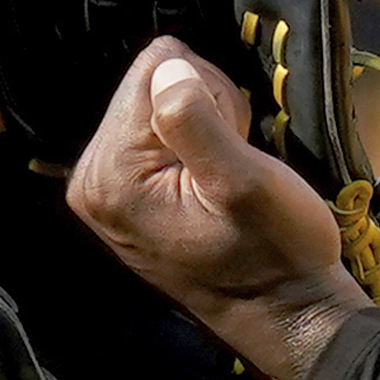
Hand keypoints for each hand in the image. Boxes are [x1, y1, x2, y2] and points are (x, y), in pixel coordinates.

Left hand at [65, 36, 365, 379]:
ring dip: (208, 125)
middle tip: (234, 161)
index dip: (211, 93)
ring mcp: (106, 190)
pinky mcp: (127, 197)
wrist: (288, 314)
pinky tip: (217, 181)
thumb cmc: (275, 251)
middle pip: (151, 83)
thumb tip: (167, 65)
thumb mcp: (245, 183)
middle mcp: (91, 179)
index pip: (156, 68)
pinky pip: (160, 134)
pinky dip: (199, 144)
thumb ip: (197, 121)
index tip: (234, 142)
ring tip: (230, 173)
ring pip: (161, 104)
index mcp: (109, 174)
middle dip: (206, 108)